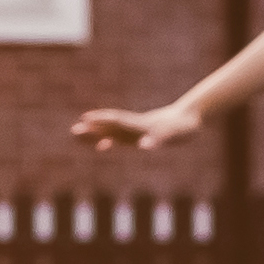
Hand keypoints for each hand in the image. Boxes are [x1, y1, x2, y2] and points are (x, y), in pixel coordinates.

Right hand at [68, 99, 203, 153]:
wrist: (191, 117)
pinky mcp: (141, 136)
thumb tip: (143, 146)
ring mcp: (137, 131)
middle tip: (72, 131)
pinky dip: (110, 139)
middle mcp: (135, 126)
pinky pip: (122, 138)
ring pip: (112, 131)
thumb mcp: (173, 134)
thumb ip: (158, 139)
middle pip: (110, 127)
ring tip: (77, 135)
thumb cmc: (184, 126)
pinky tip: (103, 144)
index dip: (102, 120)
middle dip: (92, 129)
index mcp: (141, 125)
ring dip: (96, 134)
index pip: (118, 121)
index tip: (85, 119)